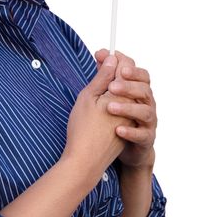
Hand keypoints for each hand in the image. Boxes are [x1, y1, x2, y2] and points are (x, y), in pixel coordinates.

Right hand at [62, 55, 125, 174]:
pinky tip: (104, 102)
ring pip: (128, 93)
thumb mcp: (88, 97)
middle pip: (129, 78)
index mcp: (125, 95)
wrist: (86, 162)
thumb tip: (113, 58)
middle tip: (98, 63)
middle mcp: (134, 105)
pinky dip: (117, 99)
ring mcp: (133, 117)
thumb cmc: (83, 130)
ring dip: (116, 84)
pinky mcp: (129, 127)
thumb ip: (103, 76)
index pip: (126, 66)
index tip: (99, 54)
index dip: (113, 57)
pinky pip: (126, 106)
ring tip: (99, 83)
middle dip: (115, 68)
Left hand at [94, 49, 156, 169]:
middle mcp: (147, 104)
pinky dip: (131, 132)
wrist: (128, 150)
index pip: (141, 75)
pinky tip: (117, 130)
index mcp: (139, 92)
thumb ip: (107, 75)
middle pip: (145, 90)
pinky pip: (142, 135)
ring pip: (145, 112)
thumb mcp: (109, 95)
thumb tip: (102, 53)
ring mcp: (148, 122)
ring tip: (109, 107)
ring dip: (127, 108)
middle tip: (111, 86)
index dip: (130, 67)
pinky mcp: (146, 140)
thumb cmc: (117, 118)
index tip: (115, 62)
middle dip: (129, 86)